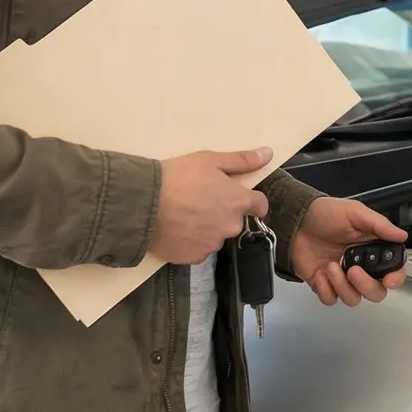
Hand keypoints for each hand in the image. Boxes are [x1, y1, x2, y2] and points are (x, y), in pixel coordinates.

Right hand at [150, 148, 270, 266]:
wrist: (143, 205)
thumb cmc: (177, 177)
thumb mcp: (210, 160)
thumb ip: (242, 160)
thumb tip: (268, 154)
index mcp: (237, 202)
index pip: (260, 205)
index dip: (252, 200)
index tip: (241, 196)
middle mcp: (230, 226)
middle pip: (235, 220)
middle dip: (223, 212)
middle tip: (200, 200)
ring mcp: (212, 245)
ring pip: (216, 235)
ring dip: (207, 227)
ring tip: (184, 214)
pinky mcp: (194, 258)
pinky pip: (199, 249)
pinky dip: (192, 241)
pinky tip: (177, 229)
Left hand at [288, 198, 409, 306]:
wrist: (296, 220)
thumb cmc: (326, 214)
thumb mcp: (355, 213)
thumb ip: (380, 225)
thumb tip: (402, 235)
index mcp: (372, 250)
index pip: (393, 271)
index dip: (395, 279)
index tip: (388, 279)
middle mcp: (361, 267)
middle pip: (375, 292)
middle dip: (366, 286)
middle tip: (353, 271)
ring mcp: (342, 278)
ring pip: (353, 298)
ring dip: (342, 285)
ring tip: (331, 265)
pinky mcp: (324, 285)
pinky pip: (330, 299)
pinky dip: (326, 288)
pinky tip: (321, 272)